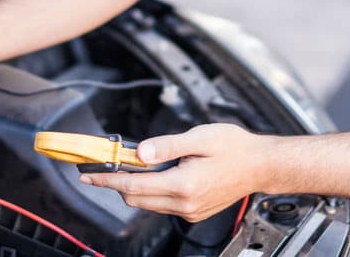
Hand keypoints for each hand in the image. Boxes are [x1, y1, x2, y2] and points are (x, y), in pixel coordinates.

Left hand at [80, 123, 268, 221]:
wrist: (261, 165)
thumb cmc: (235, 148)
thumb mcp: (200, 137)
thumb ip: (166, 145)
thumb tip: (139, 152)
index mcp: (184, 184)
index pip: (133, 185)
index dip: (107, 178)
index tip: (88, 174)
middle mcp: (185, 203)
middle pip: (136, 198)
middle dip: (116, 183)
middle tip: (105, 166)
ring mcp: (190, 210)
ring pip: (147, 203)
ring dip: (133, 187)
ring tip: (129, 166)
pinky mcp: (194, 212)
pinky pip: (162, 205)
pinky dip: (151, 192)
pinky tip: (153, 175)